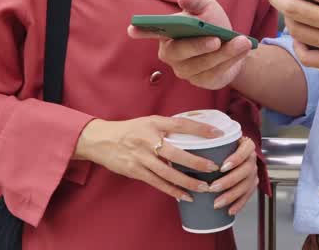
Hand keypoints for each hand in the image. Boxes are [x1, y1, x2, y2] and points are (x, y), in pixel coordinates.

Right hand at [75, 115, 222, 200]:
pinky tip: (185, 196)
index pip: (181, 124)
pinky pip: (157, 183)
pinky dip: (172, 190)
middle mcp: (148, 140)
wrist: (101, 140)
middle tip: (214, 168)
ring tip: (203, 187)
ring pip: (168, 173)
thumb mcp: (149, 121)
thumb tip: (194, 131)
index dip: (200, 129)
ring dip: (187, 182)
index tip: (217, 134)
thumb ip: (168, 127)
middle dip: (196, 162)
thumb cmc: (130, 130)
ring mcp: (141, 157)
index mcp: (154, 123)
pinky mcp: (135, 171)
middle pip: (176, 153)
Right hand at [127, 0, 253, 89]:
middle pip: (180, 53)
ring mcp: (185, 71)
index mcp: (167, 34)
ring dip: (224, 53)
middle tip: (216, 39)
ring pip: (202, 65)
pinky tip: (243, 49)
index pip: (150, 32)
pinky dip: (231, 60)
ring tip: (241, 41)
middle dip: (199, 46)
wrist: (232, 43)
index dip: (142, 31)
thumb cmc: (211, 22)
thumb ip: (196, 0)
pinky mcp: (202, 82)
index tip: (133, 28)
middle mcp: (171, 55)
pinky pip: (215, 73)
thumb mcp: (206, 6)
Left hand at [210, 136, 259, 215]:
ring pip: (246, 185)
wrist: (235, 151)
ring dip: (231, 195)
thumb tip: (187, 152)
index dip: (235, 159)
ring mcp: (253, 172)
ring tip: (217, 203)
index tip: (222, 167)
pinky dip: (239, 204)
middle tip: (213, 188)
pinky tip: (229, 210)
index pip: (245, 151)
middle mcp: (252, 159)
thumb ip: (209, 144)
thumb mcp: (219, 141)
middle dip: (229, 181)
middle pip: (245, 171)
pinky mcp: (252, 184)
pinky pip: (247, 195)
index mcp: (246, 145)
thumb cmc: (224, 146)